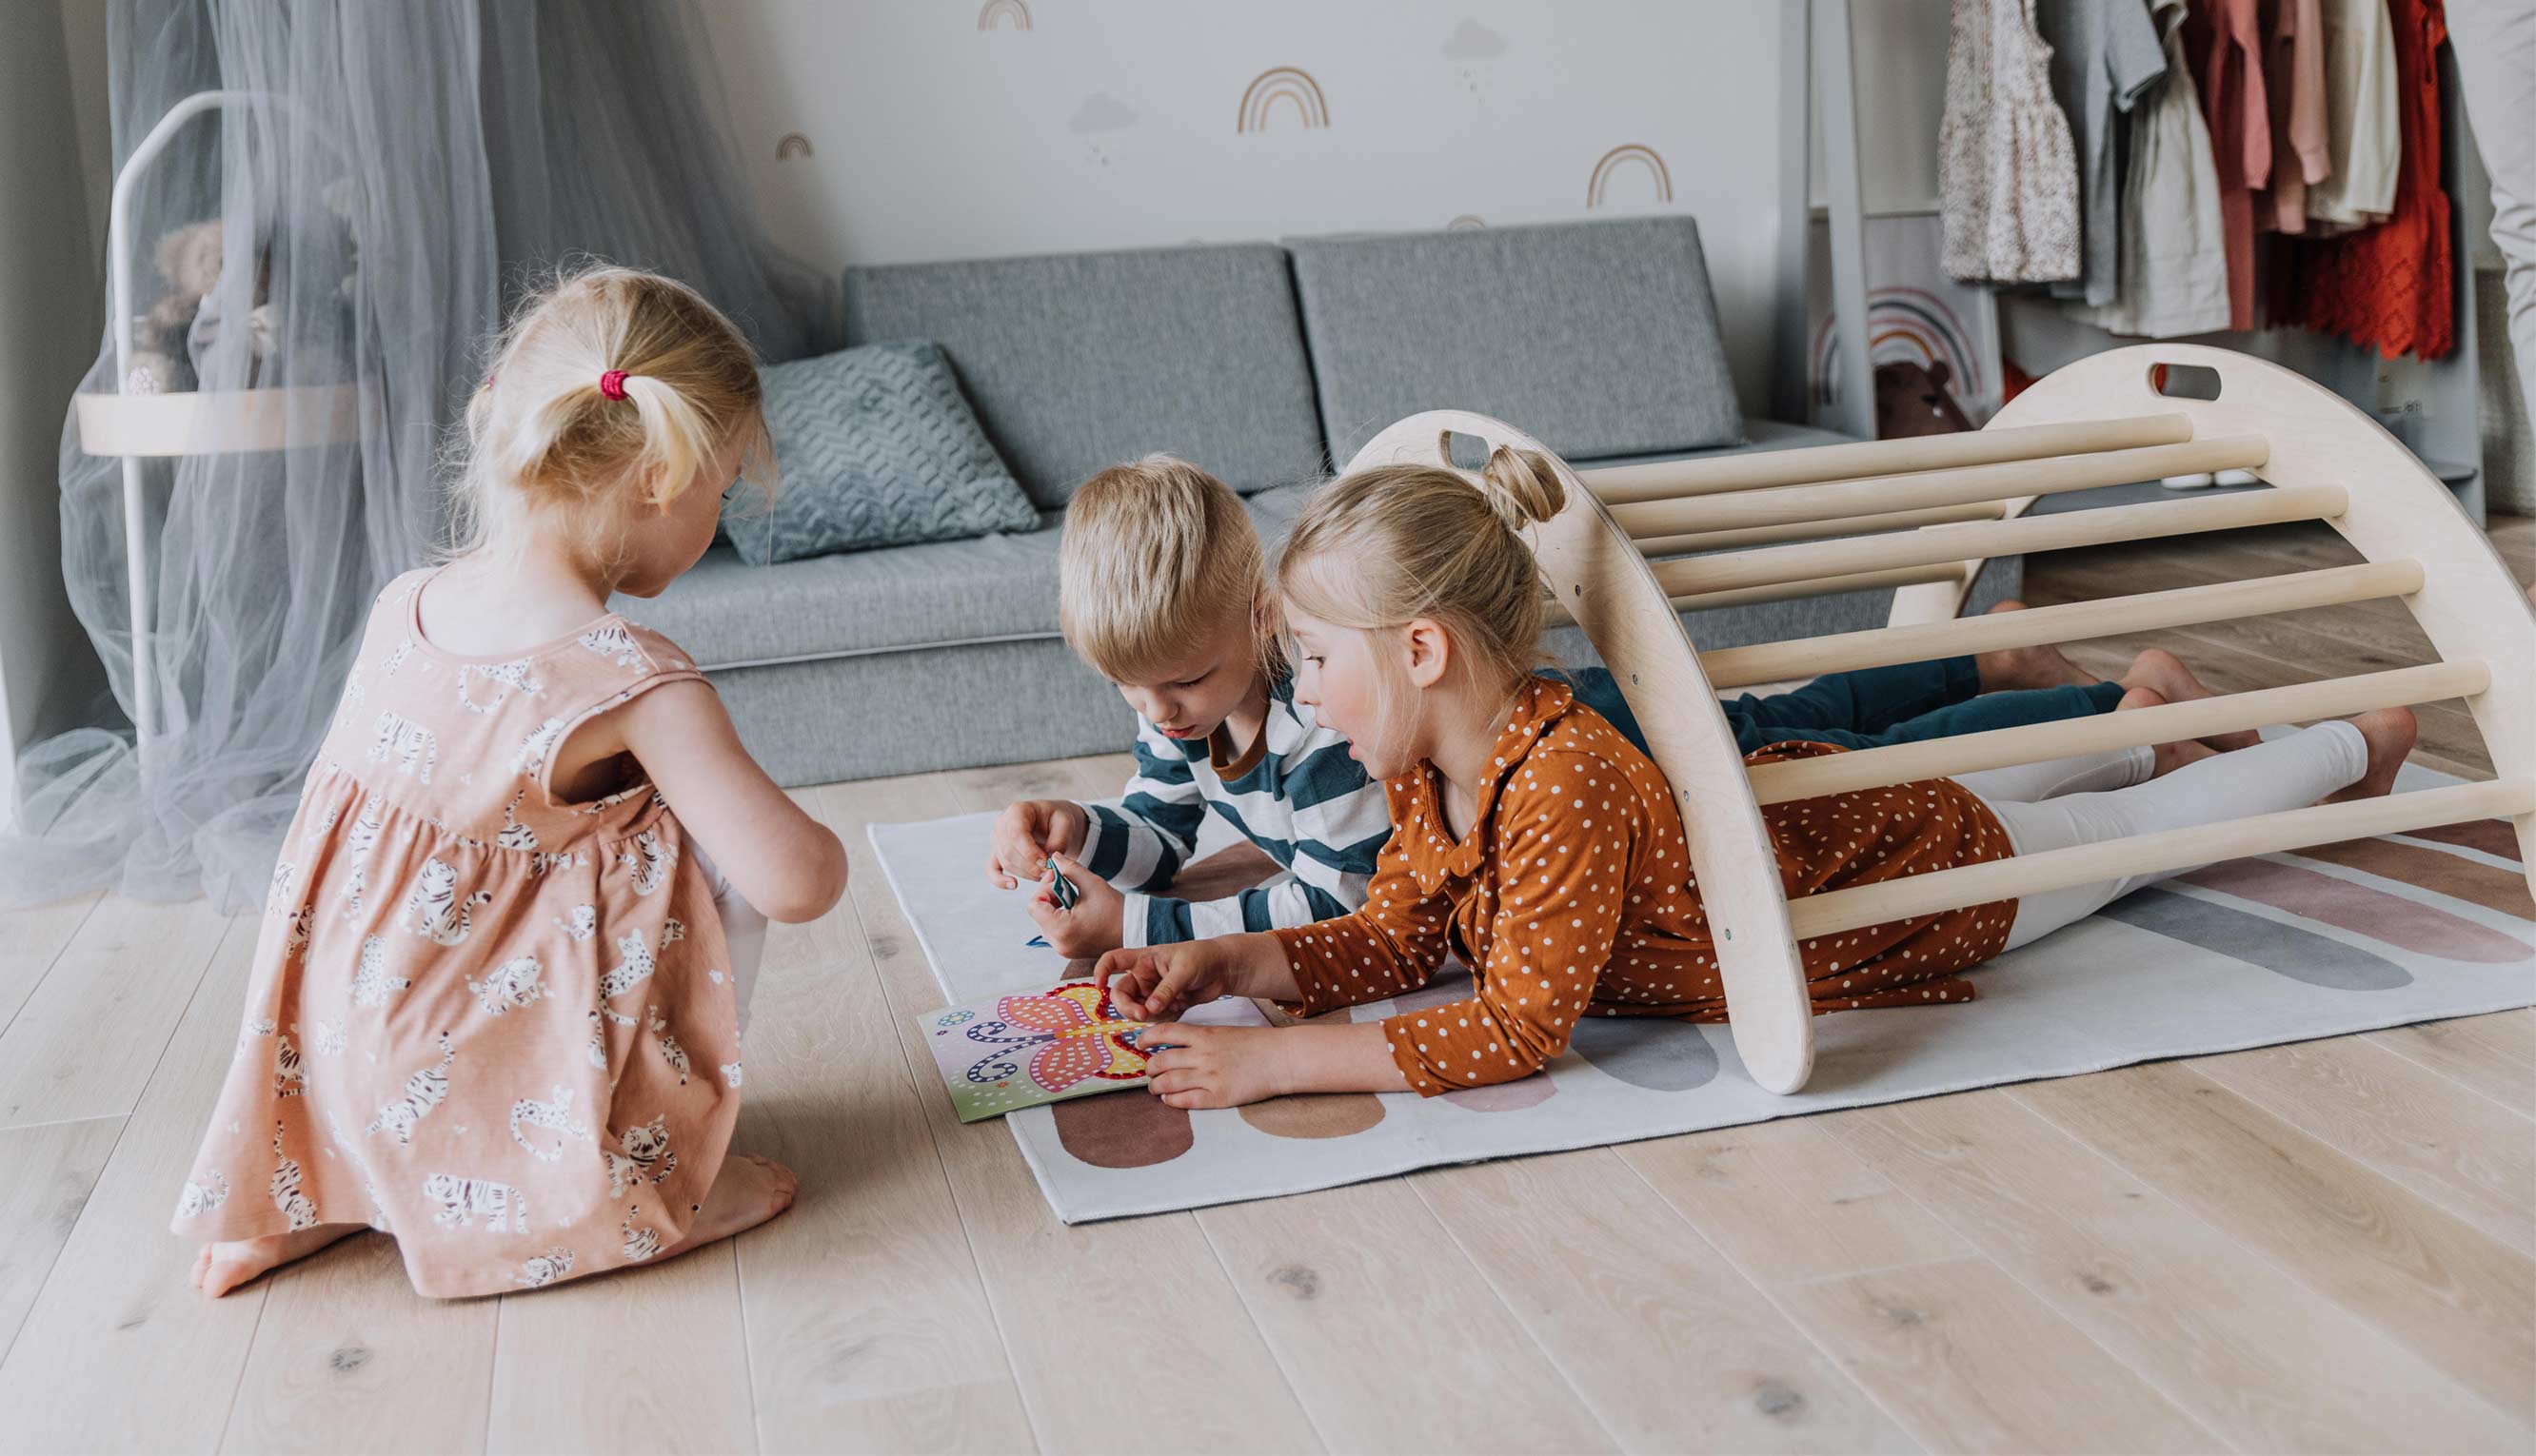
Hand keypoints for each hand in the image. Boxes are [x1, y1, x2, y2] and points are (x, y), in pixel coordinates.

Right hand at [985, 799, 1086, 888]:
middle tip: (1049, 872)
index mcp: (1017, 811)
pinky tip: (1013, 885)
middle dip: (1030, 866)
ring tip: (1044, 875)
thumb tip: (1048, 860)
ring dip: (1025, 873)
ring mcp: (997, 839)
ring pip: (1006, 862)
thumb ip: (1058, 841)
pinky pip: (992, 869)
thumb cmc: (1058, 820)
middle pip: (1009, 850)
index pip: (1016, 833)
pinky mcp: (997, 853)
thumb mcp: (1065, 824)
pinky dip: (999, 880)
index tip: (1046, 862)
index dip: (1029, 851)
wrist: (1053, 824)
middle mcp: (1002, 823)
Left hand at [1024, 852, 1123, 957]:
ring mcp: (1063, 949)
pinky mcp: (1068, 950)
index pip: (1034, 906)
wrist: (1135, 930)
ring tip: (1073, 896)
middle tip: (1066, 884)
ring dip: (1054, 905)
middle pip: (1037, 914)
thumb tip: (1054, 857)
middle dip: (1049, 895)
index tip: (1059, 879)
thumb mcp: (1092, 884)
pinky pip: (1054, 930)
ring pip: (1044, 921)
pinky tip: (1076, 908)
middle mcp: (1058, 944)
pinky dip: (1059, 916)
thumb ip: (1070, 869)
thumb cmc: (1116, 910)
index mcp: (1061, 930)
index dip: (1044, 888)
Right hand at [1094, 938, 1240, 1021]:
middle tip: (1143, 1015)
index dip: (1101, 971)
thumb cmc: (1203, 957)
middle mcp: (1144, 977)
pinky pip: (1156, 1018)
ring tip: (1175, 1004)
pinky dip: (1166, 1017)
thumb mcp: (1184, 970)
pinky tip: (1182, 1006)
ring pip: (1138, 1010)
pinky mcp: (1165, 1006)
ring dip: (1153, 1014)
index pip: (1113, 960)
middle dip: (1129, 1007)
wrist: (1224, 969)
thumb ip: (1166, 990)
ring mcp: (1153, 993)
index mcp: (1143, 959)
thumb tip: (1149, 1009)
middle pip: (1121, 995)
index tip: (1100, 985)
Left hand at [1139, 1023, 1293, 1107]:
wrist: (1282, 1058)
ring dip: (1156, 1087)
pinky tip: (1170, 1099)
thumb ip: (1201, 1039)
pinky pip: (1186, 1100)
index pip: (1164, 1032)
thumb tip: (1179, 1047)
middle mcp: (1203, 1055)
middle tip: (1149, 1073)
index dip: (1146, 1038)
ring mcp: (1210, 1076)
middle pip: (1161, 1061)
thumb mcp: (1225, 1032)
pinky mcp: (1219, 1096)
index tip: (1139, 1044)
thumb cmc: (1257, 1044)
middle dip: (1150, 1069)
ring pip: (1169, 1082)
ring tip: (1155, 1089)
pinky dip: (1172, 1100)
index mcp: (1204, 1035)